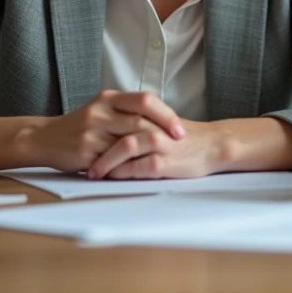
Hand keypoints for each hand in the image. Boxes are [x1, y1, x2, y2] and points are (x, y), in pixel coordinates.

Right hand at [21, 90, 184, 173]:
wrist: (44, 139)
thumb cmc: (80, 126)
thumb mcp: (102, 109)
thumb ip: (126, 111)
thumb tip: (162, 120)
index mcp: (108, 98)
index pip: (144, 99)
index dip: (166, 114)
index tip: (180, 128)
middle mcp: (100, 111)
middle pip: (140, 118)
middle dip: (164, 131)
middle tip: (180, 143)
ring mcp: (92, 131)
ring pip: (129, 140)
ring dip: (149, 150)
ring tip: (165, 157)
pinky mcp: (86, 151)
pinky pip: (114, 160)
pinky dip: (131, 165)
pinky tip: (143, 170)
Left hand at [88, 119, 225, 179]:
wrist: (212, 145)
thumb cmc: (184, 137)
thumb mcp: (158, 123)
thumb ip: (136, 123)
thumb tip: (110, 133)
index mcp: (147, 113)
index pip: (114, 118)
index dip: (95, 132)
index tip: (80, 144)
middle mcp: (151, 125)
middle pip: (114, 132)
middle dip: (94, 148)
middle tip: (78, 160)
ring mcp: (158, 143)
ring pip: (123, 147)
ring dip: (105, 162)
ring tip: (93, 173)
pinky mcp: (163, 162)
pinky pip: (136, 168)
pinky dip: (122, 173)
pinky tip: (113, 179)